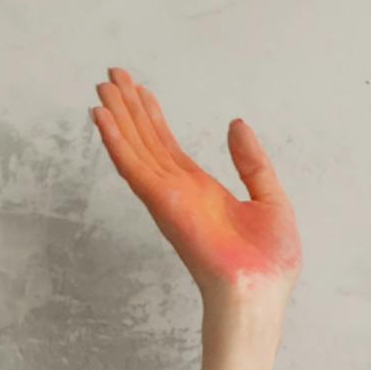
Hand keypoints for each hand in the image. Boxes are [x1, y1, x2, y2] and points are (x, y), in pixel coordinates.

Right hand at [90, 67, 301, 298]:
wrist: (260, 293)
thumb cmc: (267, 264)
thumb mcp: (269, 199)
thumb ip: (251, 162)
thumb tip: (236, 124)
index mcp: (200, 190)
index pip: (168, 146)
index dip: (151, 117)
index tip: (138, 90)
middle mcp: (178, 192)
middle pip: (146, 141)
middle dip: (128, 108)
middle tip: (111, 76)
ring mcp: (167, 197)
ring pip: (134, 148)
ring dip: (116, 117)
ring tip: (101, 86)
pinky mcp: (163, 203)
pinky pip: (133, 166)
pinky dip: (115, 141)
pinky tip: (101, 118)